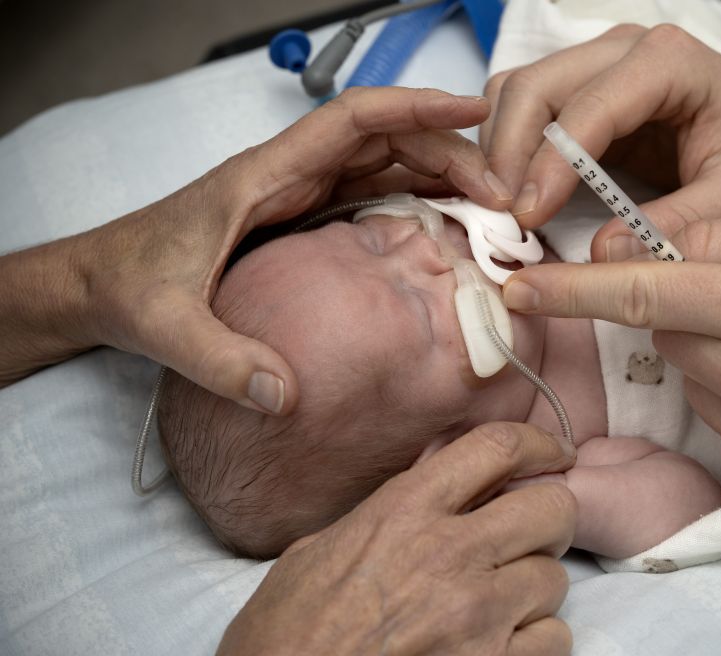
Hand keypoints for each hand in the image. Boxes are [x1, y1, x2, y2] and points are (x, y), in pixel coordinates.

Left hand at [0, 87, 514, 413]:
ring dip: (441, 176)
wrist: (101, 283)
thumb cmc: (129, 286)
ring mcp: (299, 196)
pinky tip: (448, 230)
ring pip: (385, 166)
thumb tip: (283, 397)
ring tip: (492, 209)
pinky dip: (417, 202)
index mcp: (264, 177)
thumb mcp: (167, 324)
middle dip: (450, 153)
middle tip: (503, 194)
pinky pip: (373, 197)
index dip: (415, 110)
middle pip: (385, 141)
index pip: (352, 122)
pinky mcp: (303, 219)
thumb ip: (220, 358)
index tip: (472, 113)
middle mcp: (290, 177)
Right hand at [217, 422, 577, 655]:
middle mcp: (448, 554)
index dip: (539, 443)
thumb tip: (430, 486)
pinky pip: (553, 637)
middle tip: (531, 531)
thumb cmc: (286, 632)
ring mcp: (475, 616)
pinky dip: (535, 639)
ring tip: (500, 599)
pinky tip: (501, 641)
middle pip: (552, 507)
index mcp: (404, 511)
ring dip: (534, 585)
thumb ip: (387, 512)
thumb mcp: (322, 549)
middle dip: (550, 515)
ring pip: (554, 576)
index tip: (552, 453)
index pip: (497, 448)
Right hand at [480, 25, 720, 261]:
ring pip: (516, 94)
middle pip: (532, 87)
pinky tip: (514, 198)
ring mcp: (598, 67)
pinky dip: (508, 153)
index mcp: (668, 63)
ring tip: (501, 214)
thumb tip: (601, 259)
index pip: (586, 106)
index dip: (548, 163)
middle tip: (497, 220)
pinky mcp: (584, 94)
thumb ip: (679, 225)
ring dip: (498, 152)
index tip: (526, 218)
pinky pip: (525, 113)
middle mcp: (624, 51)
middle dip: (506, 154)